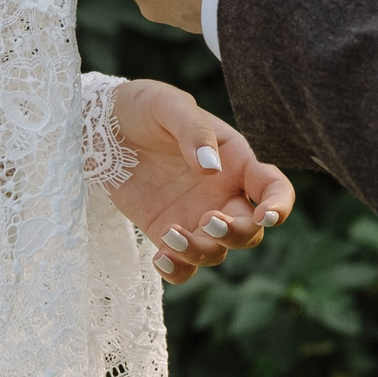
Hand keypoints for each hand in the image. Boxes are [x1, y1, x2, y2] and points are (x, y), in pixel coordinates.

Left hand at [106, 79, 294, 283]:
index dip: (279, 205)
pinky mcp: (165, 232)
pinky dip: (178, 271)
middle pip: (250, 231)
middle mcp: (221, 194)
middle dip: (237, 234)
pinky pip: (183, 266)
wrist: (98, 127)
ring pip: (217, 252)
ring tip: (169, 235)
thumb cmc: (141, 108)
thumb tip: (211, 168)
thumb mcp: (166, 105)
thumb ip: (193, 131)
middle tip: (208, 220)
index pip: (273, 187)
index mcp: (234, 160)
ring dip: (200, 252)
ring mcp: (194, 217)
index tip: (265, 216)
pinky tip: (160, 258)